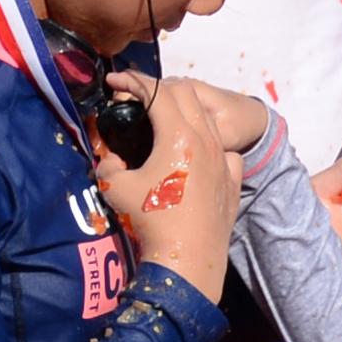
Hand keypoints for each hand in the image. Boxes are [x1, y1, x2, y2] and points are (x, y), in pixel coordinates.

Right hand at [92, 74, 240, 292]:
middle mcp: (206, 140)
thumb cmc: (151, 222)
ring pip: (206, 118)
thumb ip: (109, 164)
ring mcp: (223, 160)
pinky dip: (207, 142)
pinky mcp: (232, 180)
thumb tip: (110, 159)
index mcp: (178, 136)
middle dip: (158, 88)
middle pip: (185, 93)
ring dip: (183, 112)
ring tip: (163, 124)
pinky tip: (195, 156)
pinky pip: (224, 148)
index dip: (132, 81)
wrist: (187, 261)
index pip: (156, 91)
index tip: (114, 82)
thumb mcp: (117, 188)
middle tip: (136, 99)